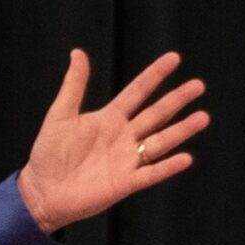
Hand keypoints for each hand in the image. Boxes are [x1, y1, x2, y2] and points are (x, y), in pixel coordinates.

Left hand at [14, 48, 209, 231]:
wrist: (41, 192)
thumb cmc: (47, 154)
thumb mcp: (59, 116)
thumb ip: (73, 86)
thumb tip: (78, 52)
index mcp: (109, 118)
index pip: (137, 92)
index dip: (154, 76)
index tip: (174, 58)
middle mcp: (123, 136)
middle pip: (156, 114)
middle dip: (177, 100)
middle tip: (198, 86)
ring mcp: (126, 159)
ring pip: (160, 142)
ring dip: (181, 131)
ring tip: (202, 118)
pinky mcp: (124, 183)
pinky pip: (150, 173)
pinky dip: (167, 167)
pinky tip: (185, 158)